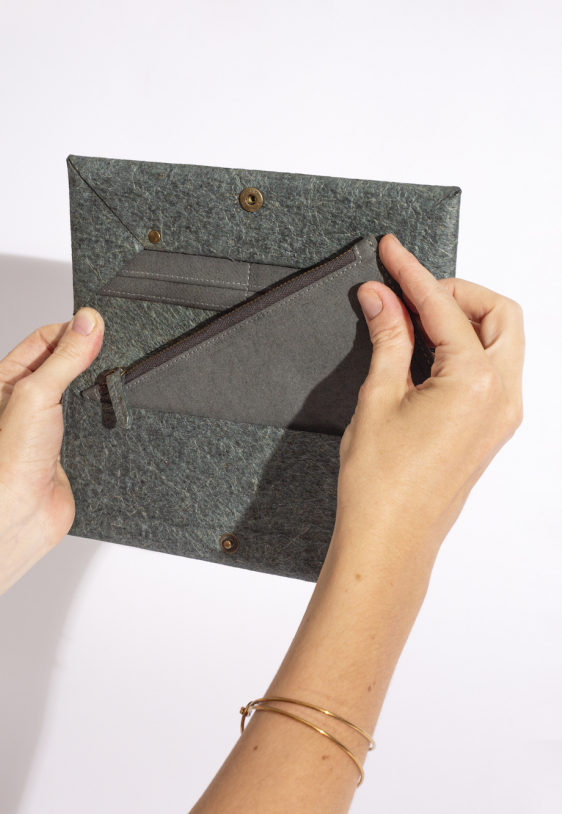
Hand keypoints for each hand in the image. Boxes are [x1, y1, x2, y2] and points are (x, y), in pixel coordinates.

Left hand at [0, 307, 103, 634]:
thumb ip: (66, 357)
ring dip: (97, 390)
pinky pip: (93, 422)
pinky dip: (105, 417)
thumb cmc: (9, 463)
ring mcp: (47, 426)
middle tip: (108, 354)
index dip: (71, 331)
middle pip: (64, 364)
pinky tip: (112, 414)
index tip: (98, 326)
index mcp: (4, 382)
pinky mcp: (70, 448)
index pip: (44, 339)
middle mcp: (23, 403)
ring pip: (81, 393)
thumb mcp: (38, 394)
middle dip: (88, 359)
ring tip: (109, 386)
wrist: (18, 516)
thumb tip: (89, 321)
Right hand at [337, 234, 524, 561]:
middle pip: (498, 314)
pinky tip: (425, 352)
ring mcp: (503, 414)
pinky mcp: (493, 428)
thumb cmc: (382, 485)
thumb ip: (388, 337)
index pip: (444, 308)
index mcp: (476, 385)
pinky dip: (465, 348)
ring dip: (462, 320)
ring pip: (501, 340)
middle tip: (407, 292)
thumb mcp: (378, 398)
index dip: (412, 274)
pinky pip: (493, 369)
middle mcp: (502, 397)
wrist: (391, 540)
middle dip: (454, 292)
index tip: (392, 252)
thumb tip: (381, 297)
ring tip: (411, 322)